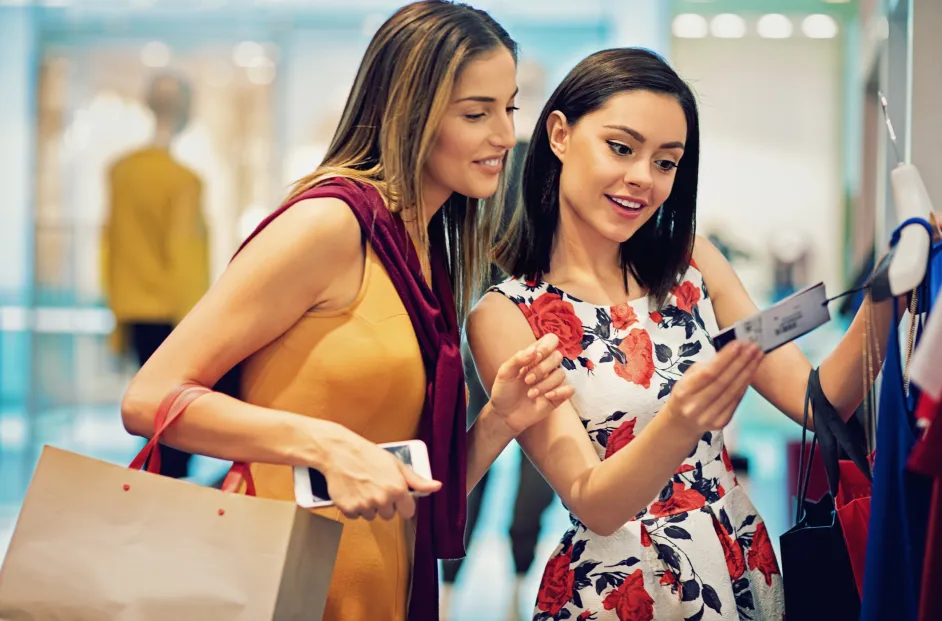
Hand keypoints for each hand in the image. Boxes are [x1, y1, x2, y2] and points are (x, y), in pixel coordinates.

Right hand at [318, 427, 440, 520]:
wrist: (339, 452)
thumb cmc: (368, 455)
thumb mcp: (396, 464)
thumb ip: (417, 480)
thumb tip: (436, 486)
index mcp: (397, 489)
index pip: (408, 512)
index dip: (402, 504)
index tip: (396, 496)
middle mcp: (382, 499)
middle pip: (389, 516)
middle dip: (384, 504)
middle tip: (376, 487)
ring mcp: (365, 505)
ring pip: (371, 516)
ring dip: (368, 506)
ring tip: (363, 487)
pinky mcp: (349, 509)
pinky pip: (355, 516)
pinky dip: (354, 507)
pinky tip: (353, 491)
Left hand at [488, 333, 574, 434]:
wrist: (505, 415)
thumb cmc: (504, 391)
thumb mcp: (505, 373)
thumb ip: (518, 359)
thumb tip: (534, 349)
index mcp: (534, 357)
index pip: (550, 341)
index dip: (547, 345)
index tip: (536, 356)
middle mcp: (546, 367)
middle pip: (557, 356)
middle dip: (542, 369)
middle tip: (527, 380)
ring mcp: (552, 381)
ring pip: (561, 374)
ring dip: (545, 384)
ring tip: (530, 394)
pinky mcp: (558, 396)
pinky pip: (570, 389)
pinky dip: (559, 392)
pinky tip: (546, 396)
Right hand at [665, 340, 762, 437]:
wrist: (681, 422)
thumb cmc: (686, 394)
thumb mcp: (686, 378)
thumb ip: (705, 367)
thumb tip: (730, 353)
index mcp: (684, 392)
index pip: (708, 373)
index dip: (725, 358)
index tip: (739, 344)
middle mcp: (695, 406)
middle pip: (723, 382)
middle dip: (741, 362)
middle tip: (753, 347)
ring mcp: (709, 417)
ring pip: (733, 391)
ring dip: (748, 372)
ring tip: (757, 356)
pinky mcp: (721, 422)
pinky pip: (736, 401)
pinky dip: (745, 385)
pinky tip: (751, 372)